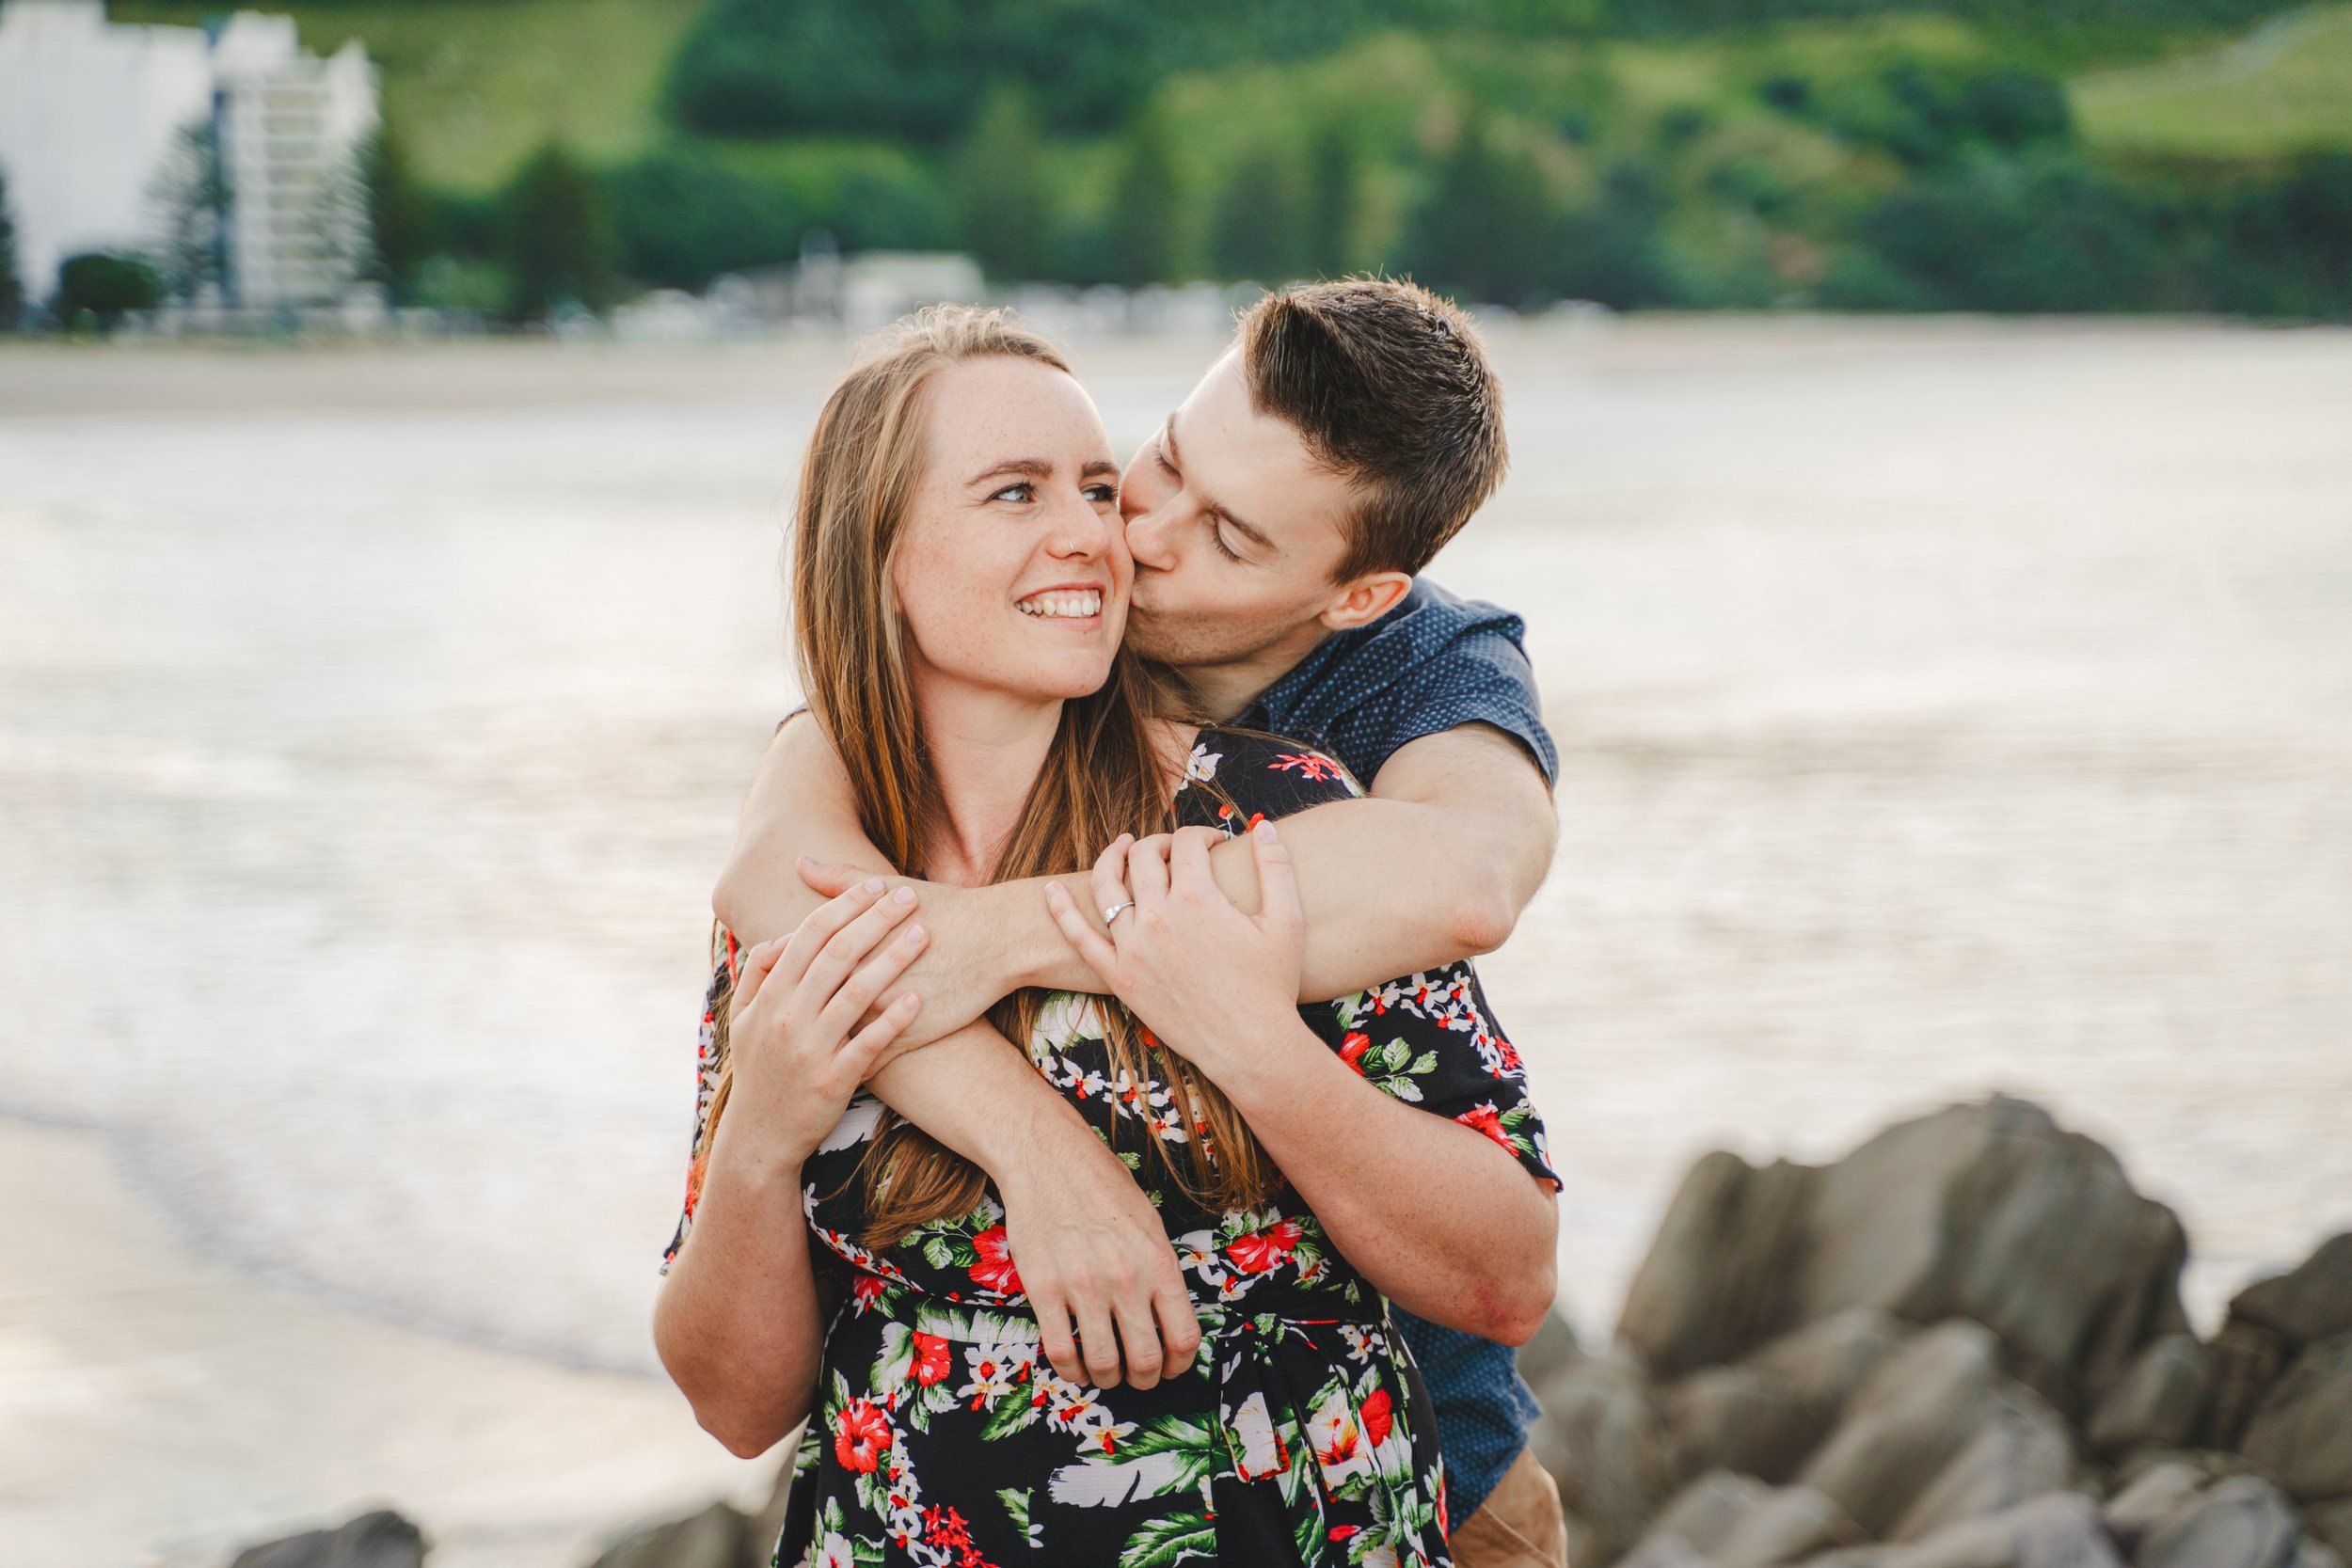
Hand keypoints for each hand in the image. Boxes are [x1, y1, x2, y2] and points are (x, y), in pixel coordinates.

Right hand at [719, 880, 928, 1168]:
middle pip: (836, 955)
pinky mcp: (833, 1080)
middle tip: (908, 896)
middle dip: (874, 920)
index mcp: (769, 996)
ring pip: (855, 993)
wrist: (760, 1137)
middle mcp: (787, 1017)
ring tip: (923, 935)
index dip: (843, 907)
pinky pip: (868, 1044)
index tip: (875, 885)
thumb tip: (784, 936)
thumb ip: (758, 973)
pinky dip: (892, 1019)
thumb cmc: (760, 1071)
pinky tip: (918, 999)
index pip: (807, 936)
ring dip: (891, 959)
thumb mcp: (744, 1020)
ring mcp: (810, 1049)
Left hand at [796, 859, 1013, 1048]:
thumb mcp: (891, 888)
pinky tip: (840, 1068)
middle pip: (811, 1006)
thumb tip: (800, 861)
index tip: (774, 979)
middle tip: (780, 1024)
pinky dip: (851, 1066)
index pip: (798, 965)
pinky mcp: (905, 1038)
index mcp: (848, 946)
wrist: (997, 941)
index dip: (781, 974)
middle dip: (791, 1018)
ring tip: (801, 1052)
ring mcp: (880, 1013)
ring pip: (833, 1039)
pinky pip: (867, 1061)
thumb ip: (840, 879)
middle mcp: (858, 981)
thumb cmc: (946, 909)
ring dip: (816, 1047)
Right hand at [998, 1130, 1201, 1391]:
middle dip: (1145, 1380)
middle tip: (1137, 1377)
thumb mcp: (1150, 1222)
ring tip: (1106, 1373)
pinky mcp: (1043, 1289)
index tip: (1170, 1368)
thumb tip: (1169, 1317)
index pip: (1183, 1337)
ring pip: (1103, 1364)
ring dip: (1108, 1379)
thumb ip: (1160, 1270)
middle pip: (1145, 1360)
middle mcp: (1124, 1279)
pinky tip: (1075, 1366)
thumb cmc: (1102, 1185)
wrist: (1047, 1157)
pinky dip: (1071, 1370)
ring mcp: (1081, 1286)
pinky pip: (1060, 1351)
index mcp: (1158, 1262)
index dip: (1179, 1364)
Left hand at [1043, 822, 1302, 1089]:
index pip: (1186, 843)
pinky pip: (1079, 939)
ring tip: (1123, 849)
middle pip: (1145, 856)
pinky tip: (1050, 890)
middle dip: (1161, 843)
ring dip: (1112, 858)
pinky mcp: (1119, 977)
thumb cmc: (1273, 985)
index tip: (1214, 845)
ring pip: (1107, 885)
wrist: (1250, 1046)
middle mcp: (1159, 917)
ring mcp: (1133, 948)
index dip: (1201, 835)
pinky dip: (1061, 911)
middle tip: (1176, 851)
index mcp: (1199, 898)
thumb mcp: (1287, 920)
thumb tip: (1263, 826)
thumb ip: (1276, 867)